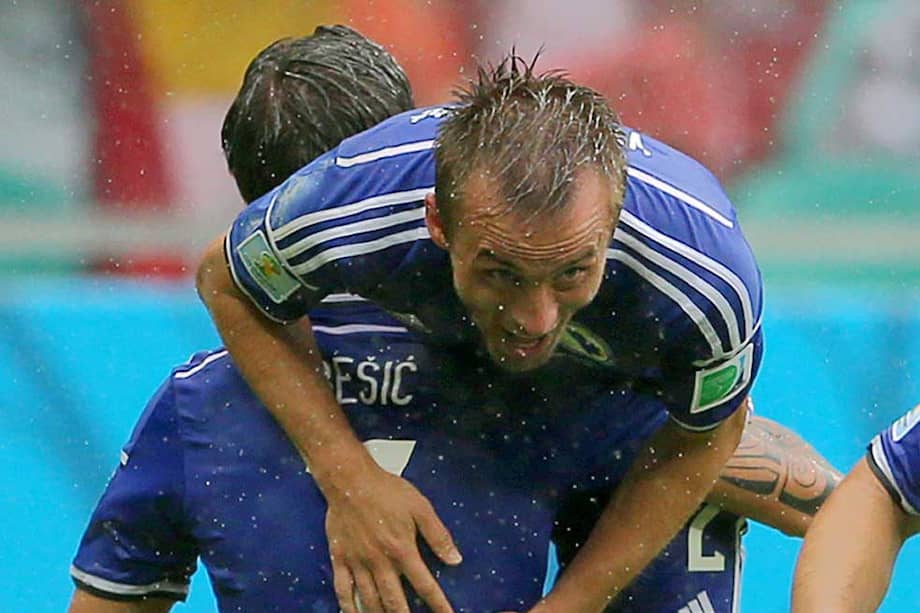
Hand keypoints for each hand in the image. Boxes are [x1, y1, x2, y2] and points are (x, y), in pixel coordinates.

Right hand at [321, 458, 461, 612]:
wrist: (350, 480)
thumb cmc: (387, 491)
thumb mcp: (420, 508)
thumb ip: (438, 535)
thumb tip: (455, 559)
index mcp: (402, 550)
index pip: (425, 585)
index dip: (438, 604)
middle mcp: (380, 562)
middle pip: (395, 601)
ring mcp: (358, 563)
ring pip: (370, 601)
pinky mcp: (340, 559)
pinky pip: (343, 590)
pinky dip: (348, 607)